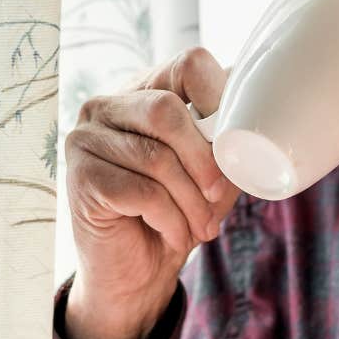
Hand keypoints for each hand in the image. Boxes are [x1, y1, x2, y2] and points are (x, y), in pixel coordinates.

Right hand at [61, 47, 238, 338]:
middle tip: (219, 196)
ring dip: (191, 202)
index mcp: (143, 90)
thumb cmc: (175, 212)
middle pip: (167, 111)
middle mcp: (106, 106)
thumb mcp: (210, 173)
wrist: (135, 273)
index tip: (236, 142)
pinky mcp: (81, 178)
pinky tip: (174, 234)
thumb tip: (257, 123)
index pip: (188, 64)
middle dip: (204, 160)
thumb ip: (226, 142)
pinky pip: (141, 192)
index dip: (221, 99)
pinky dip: (170, 219)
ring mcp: (86, 139)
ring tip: (202, 227)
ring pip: (156, 158)